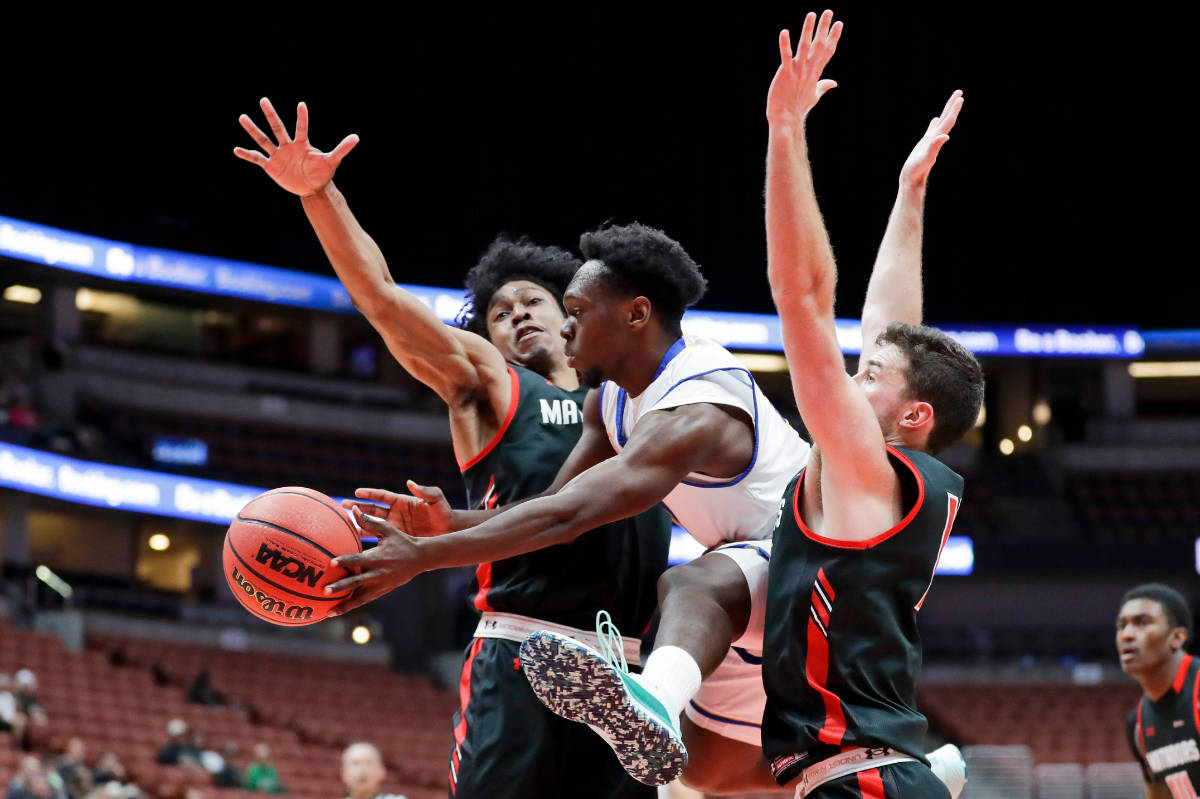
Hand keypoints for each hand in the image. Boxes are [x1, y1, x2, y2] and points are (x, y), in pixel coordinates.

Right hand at [233, 97, 358, 195]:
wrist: (312, 188)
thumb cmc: (322, 173)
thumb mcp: (332, 161)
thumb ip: (342, 149)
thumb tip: (357, 137)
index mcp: (302, 144)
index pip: (302, 128)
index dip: (302, 117)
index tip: (302, 104)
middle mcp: (288, 146)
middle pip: (278, 127)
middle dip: (271, 114)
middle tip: (263, 100)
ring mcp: (278, 155)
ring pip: (264, 140)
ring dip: (253, 129)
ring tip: (242, 117)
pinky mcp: (272, 166)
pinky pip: (257, 158)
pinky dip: (247, 155)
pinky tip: (236, 150)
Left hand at [324, 506, 424, 614]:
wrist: (420, 558)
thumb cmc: (401, 540)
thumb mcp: (387, 529)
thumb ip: (369, 521)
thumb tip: (353, 509)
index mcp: (378, 557)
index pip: (359, 559)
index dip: (346, 561)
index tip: (332, 563)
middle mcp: (378, 573)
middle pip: (356, 583)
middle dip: (341, 587)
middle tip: (325, 590)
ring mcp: (380, 585)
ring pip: (360, 598)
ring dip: (344, 605)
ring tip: (329, 612)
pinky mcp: (382, 591)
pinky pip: (364, 600)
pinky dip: (352, 605)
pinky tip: (338, 610)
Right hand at [341, 481, 452, 536]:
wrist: (448, 528)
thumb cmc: (443, 511)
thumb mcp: (435, 499)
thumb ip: (425, 491)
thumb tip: (411, 483)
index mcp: (402, 501)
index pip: (382, 496)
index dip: (370, 494)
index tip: (357, 492)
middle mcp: (395, 513)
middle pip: (373, 509)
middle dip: (358, 507)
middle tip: (342, 507)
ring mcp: (394, 525)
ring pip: (373, 523)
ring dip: (359, 523)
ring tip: (344, 524)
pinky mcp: (396, 537)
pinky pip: (380, 537)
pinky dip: (370, 538)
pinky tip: (358, 542)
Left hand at [766, 10, 842, 126]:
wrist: (786, 120)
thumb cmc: (798, 108)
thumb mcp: (814, 95)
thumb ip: (823, 86)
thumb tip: (834, 83)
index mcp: (816, 73)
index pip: (827, 51)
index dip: (833, 37)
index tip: (839, 23)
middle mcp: (808, 70)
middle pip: (819, 46)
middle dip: (823, 28)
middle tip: (828, 11)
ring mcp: (797, 72)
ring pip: (804, 47)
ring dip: (808, 30)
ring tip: (811, 14)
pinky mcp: (785, 74)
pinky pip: (785, 57)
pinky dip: (785, 45)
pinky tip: (784, 32)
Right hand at [899, 90, 963, 187]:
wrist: (912, 180)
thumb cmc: (916, 171)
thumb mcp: (925, 159)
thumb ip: (935, 147)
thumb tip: (945, 136)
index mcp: (936, 139)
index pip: (947, 121)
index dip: (954, 110)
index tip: (960, 98)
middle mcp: (935, 138)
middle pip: (946, 119)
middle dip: (953, 106)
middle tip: (959, 92)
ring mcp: (930, 141)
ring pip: (940, 123)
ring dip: (946, 112)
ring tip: (952, 102)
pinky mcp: (924, 145)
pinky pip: (931, 130)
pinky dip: (935, 123)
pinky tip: (936, 120)